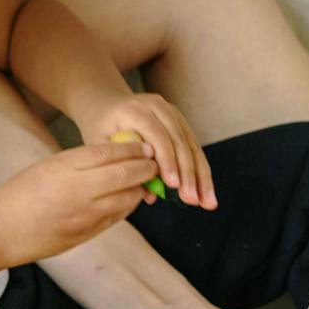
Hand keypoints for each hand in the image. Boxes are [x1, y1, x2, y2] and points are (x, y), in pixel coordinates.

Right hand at [0, 141, 161, 266]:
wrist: (0, 231)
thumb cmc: (19, 195)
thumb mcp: (47, 167)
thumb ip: (79, 163)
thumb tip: (114, 158)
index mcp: (65, 167)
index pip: (109, 153)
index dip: (132, 149)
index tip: (144, 146)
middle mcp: (78, 190)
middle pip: (125, 174)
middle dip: (145, 167)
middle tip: (153, 162)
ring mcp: (85, 215)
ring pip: (127, 198)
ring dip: (139, 188)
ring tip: (143, 181)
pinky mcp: (87, 234)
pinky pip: (117, 217)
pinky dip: (127, 206)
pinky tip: (127, 199)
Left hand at [79, 92, 215, 208]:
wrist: (107, 105)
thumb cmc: (101, 129)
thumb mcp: (102, 146)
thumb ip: (123, 166)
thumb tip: (150, 195)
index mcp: (135, 110)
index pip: (157, 136)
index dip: (167, 161)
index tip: (173, 185)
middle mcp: (157, 106)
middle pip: (179, 141)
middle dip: (188, 174)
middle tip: (191, 200)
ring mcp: (172, 112)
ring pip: (192, 146)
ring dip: (201, 176)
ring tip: (207, 202)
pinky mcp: (180, 121)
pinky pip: (194, 147)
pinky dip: (201, 171)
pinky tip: (206, 192)